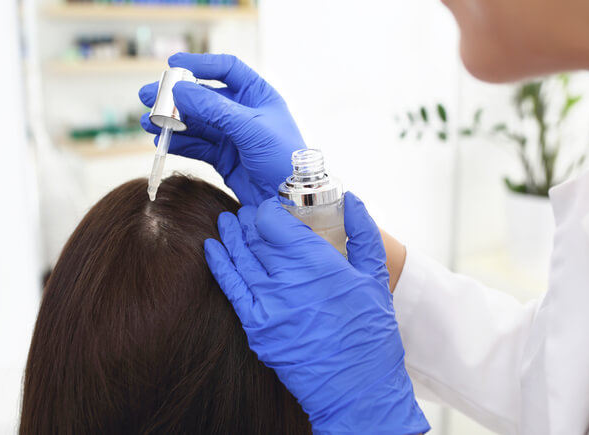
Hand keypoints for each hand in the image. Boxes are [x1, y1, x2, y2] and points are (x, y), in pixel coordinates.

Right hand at [139, 53, 305, 205]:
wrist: (290, 200)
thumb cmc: (282, 158)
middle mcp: (244, 112)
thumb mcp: (250, 128)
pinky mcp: (224, 158)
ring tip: (148, 122)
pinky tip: (161, 140)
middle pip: (204, 96)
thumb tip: (179, 90)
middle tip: (148, 97)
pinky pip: (197, 145)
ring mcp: (233, 136)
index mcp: (258, 95)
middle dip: (176, 97)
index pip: (227, 69)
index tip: (173, 64)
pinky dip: (179, 142)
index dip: (200, 64)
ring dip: (172, 122)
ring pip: (196, 122)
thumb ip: (214, 108)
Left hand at [204, 193, 429, 434]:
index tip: (272, 208)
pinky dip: (219, 265)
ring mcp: (269, 304)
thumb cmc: (371, 333)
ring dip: (231, 236)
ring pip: (241, 258)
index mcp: (318, 262)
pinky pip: (230, 288)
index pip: (276, 221)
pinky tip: (212, 249)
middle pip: (256, 237)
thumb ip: (364, 232)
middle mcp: (289, 279)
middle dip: (250, 221)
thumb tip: (351, 199)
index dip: (269, 210)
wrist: (359, 389)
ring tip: (227, 222)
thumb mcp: (376, 277)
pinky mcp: (257, 328)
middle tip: (248, 214)